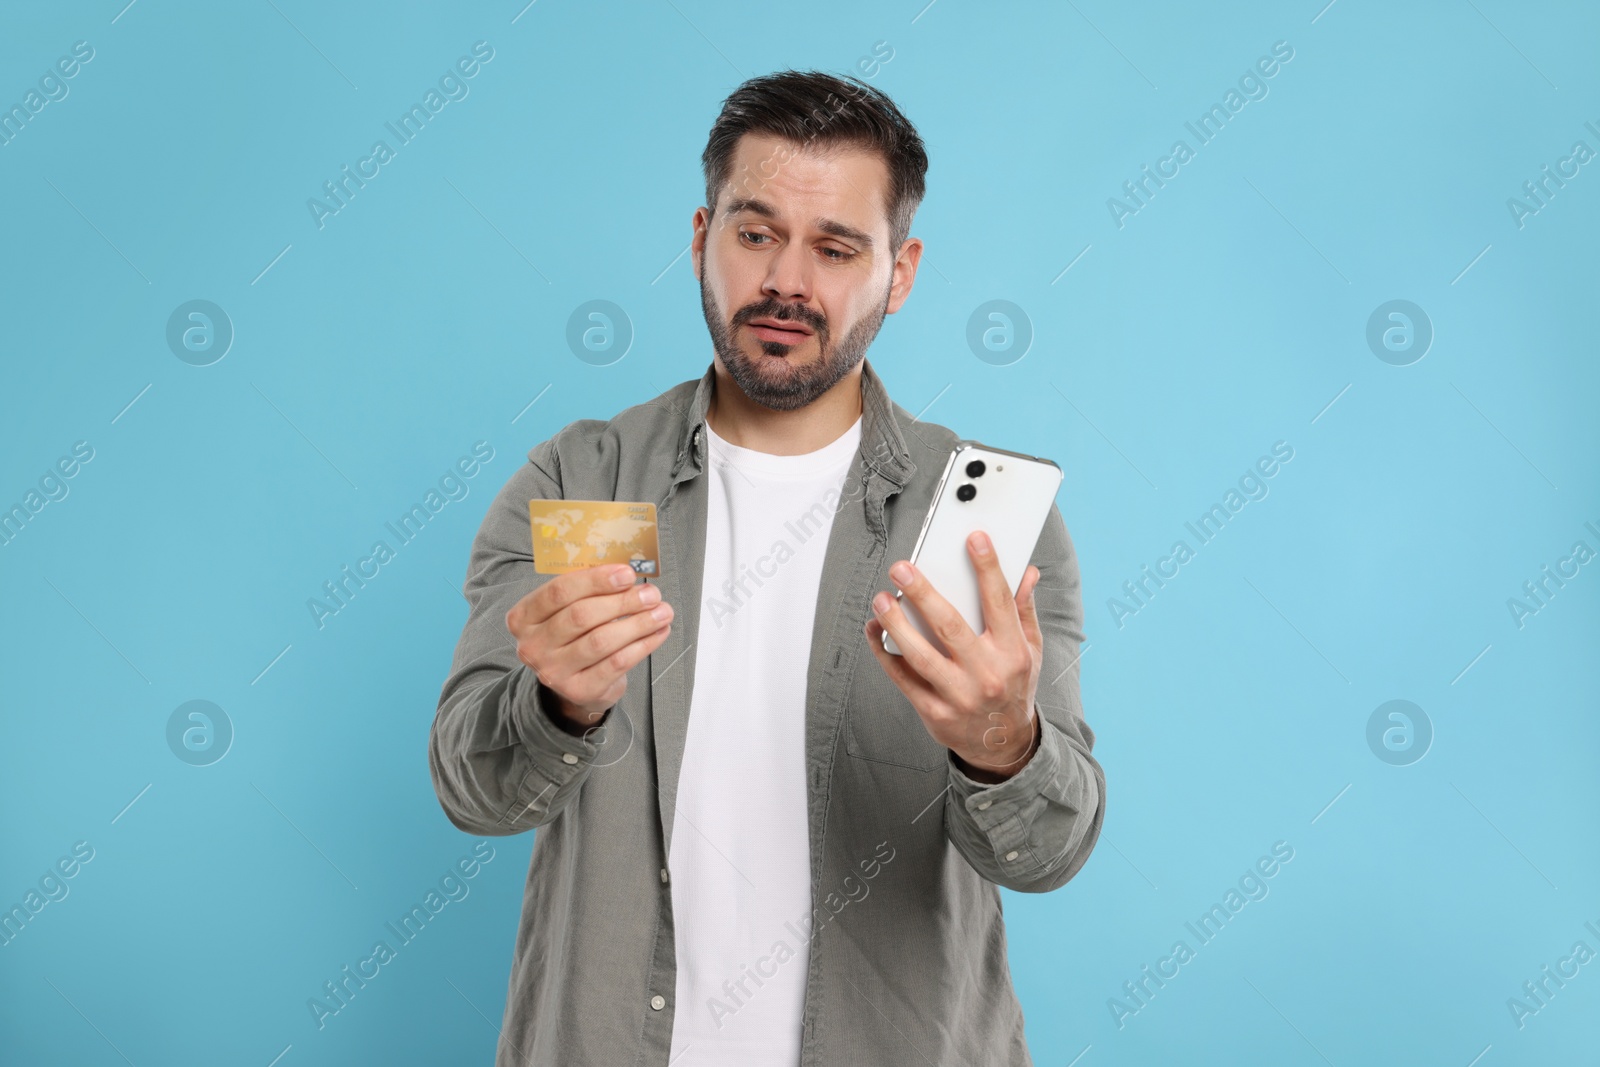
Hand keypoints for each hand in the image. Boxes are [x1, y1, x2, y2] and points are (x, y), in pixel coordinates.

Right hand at [505, 564, 672, 730]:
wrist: (574, 682)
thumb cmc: (574, 636)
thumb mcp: (569, 609)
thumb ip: (589, 590)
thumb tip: (627, 573)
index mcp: (524, 617)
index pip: (559, 591)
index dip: (595, 580)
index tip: (626, 573)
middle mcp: (533, 646)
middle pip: (581, 616)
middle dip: (622, 602)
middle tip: (651, 594)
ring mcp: (553, 672)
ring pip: (601, 641)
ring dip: (638, 623)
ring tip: (662, 611)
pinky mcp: (579, 690)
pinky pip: (616, 663)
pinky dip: (642, 645)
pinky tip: (658, 632)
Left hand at [864, 531, 1042, 780]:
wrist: (1004, 745)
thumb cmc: (1014, 688)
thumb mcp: (1031, 650)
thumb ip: (1024, 610)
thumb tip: (1028, 572)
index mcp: (1013, 652)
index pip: (999, 602)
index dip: (988, 568)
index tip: (973, 538)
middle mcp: (986, 674)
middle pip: (950, 626)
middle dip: (924, 593)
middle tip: (902, 568)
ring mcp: (958, 696)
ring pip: (921, 655)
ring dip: (896, 625)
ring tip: (881, 600)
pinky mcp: (934, 712)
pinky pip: (903, 679)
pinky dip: (884, 653)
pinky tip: (873, 630)